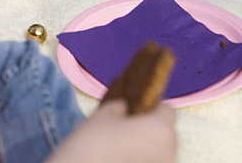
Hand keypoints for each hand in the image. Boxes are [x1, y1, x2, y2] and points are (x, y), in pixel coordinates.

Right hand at [45, 100, 175, 162]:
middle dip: (150, 129)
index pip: (167, 110)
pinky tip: (120, 161)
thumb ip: (121, 106)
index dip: (152, 106)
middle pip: (166, 135)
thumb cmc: (92, 143)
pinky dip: (141, 162)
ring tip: (120, 149)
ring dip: (146, 149)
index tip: (135, 107)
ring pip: (160, 154)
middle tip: (125, 128)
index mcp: (161, 130)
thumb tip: (126, 109)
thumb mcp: (104, 113)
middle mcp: (169, 154)